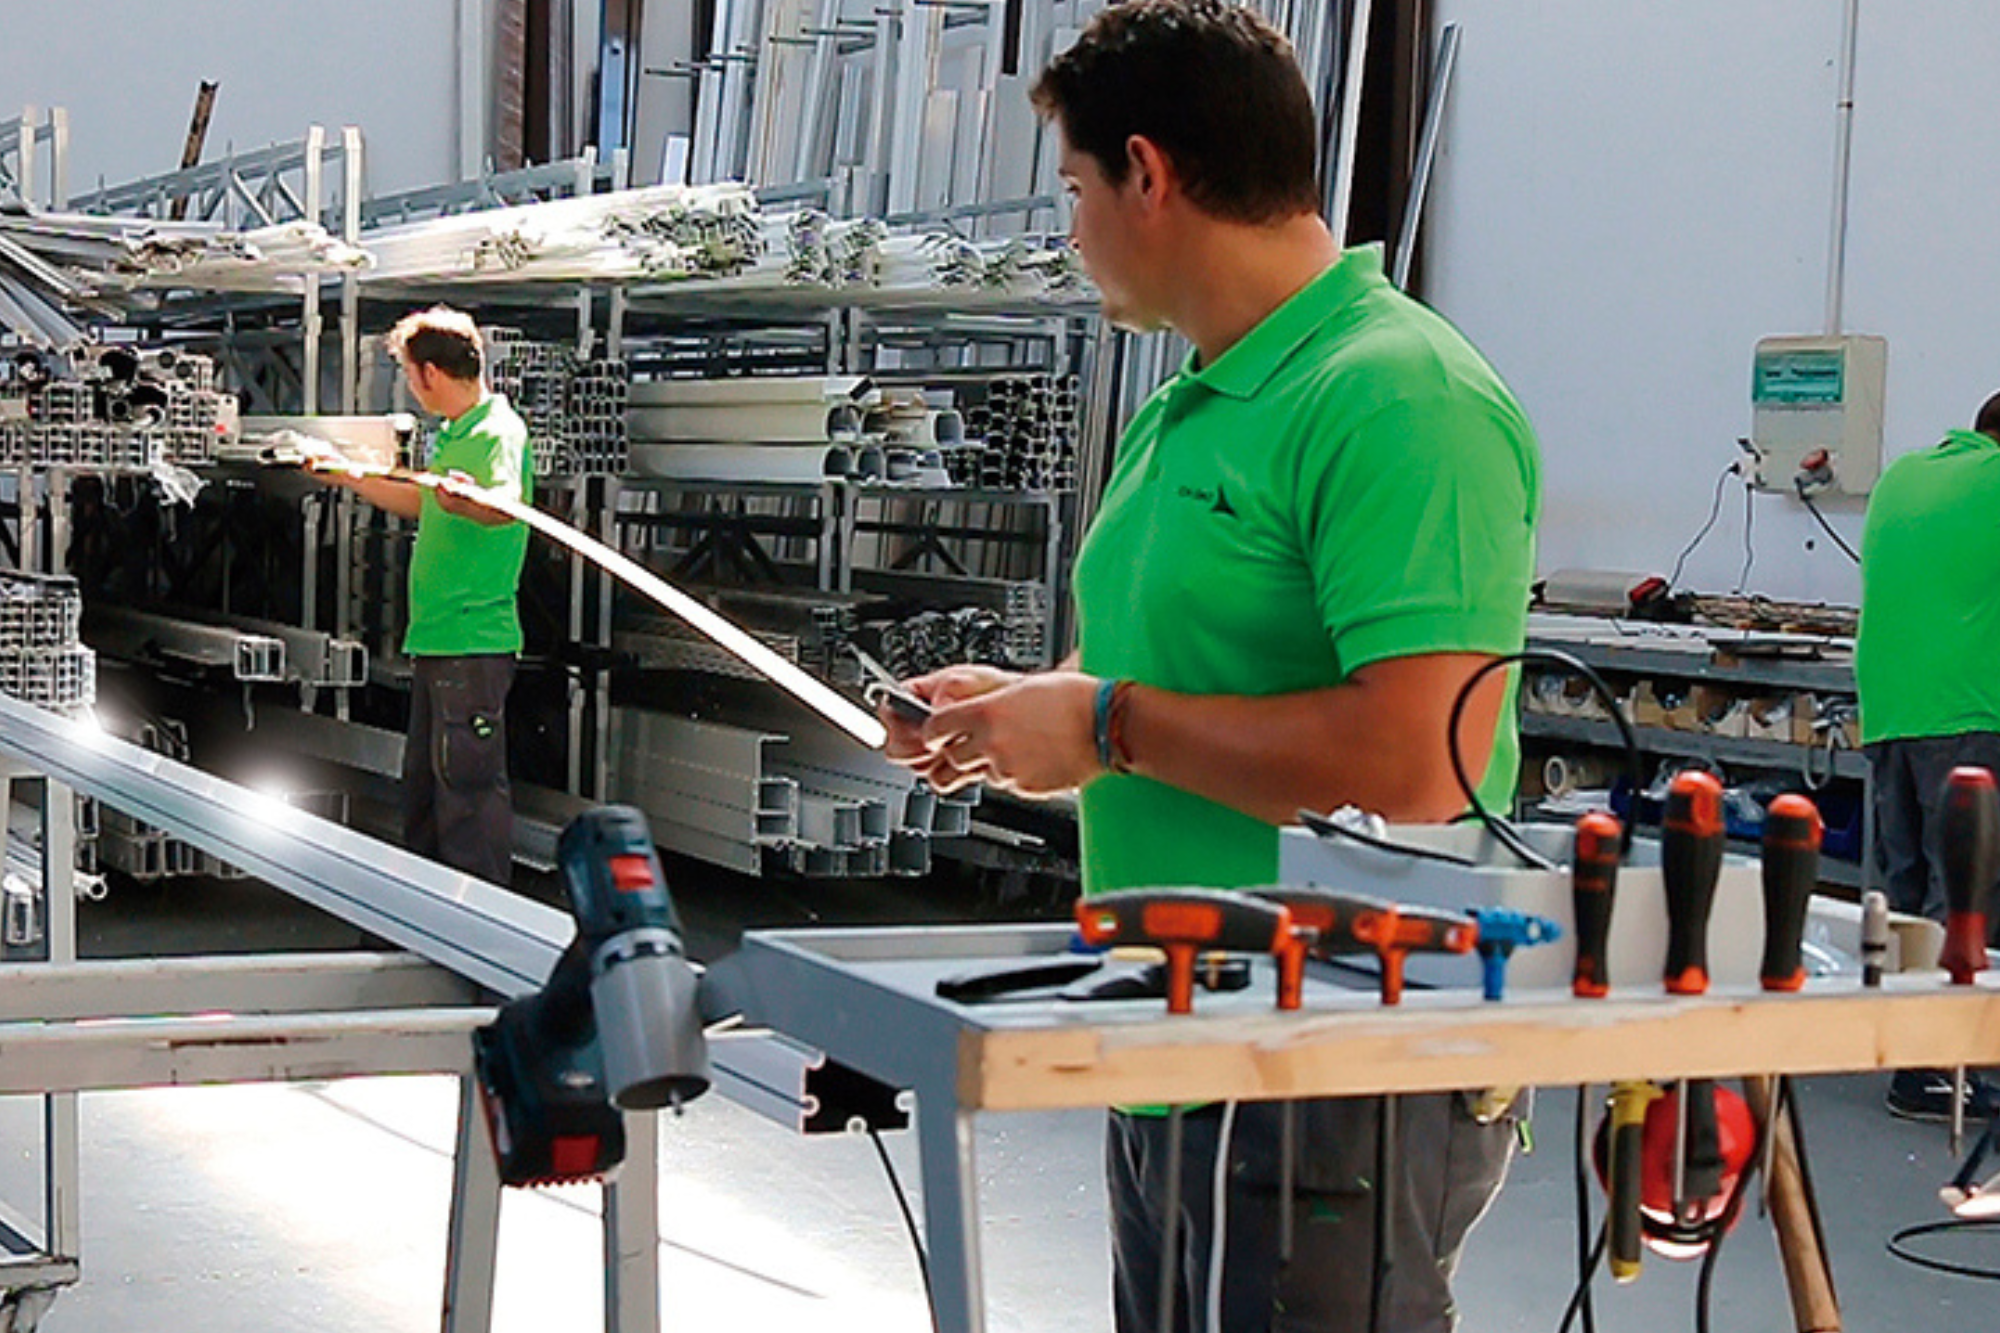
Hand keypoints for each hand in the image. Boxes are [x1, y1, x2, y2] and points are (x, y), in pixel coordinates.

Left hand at [892, 669, 1103, 797]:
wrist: (1106, 725)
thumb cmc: (1073, 700)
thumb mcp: (1022, 688)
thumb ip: (989, 704)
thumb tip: (970, 711)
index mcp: (986, 712)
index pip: (934, 729)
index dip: (932, 733)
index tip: (935, 734)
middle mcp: (992, 743)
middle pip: (951, 758)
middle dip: (957, 752)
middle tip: (974, 743)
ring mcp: (1007, 769)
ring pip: (980, 774)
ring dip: (989, 764)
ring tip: (1017, 747)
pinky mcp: (1025, 788)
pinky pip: (1007, 785)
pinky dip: (1015, 775)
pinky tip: (1034, 758)